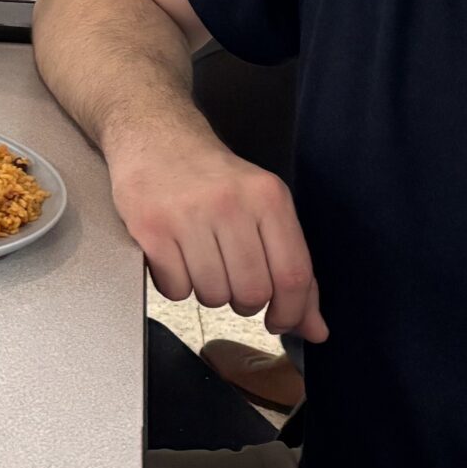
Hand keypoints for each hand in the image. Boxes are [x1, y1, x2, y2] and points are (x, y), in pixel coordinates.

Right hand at [109, 133, 327, 342]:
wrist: (155, 137)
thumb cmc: (213, 178)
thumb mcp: (264, 208)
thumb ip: (292, 267)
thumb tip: (315, 329)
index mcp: (268, 197)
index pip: (293, 274)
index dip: (291, 312)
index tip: (280, 321)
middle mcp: (231, 203)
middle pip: (252, 292)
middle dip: (244, 302)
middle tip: (233, 281)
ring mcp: (188, 215)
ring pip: (213, 296)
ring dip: (209, 293)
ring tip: (202, 263)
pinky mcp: (151, 229)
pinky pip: (175, 289)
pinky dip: (176, 285)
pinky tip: (175, 259)